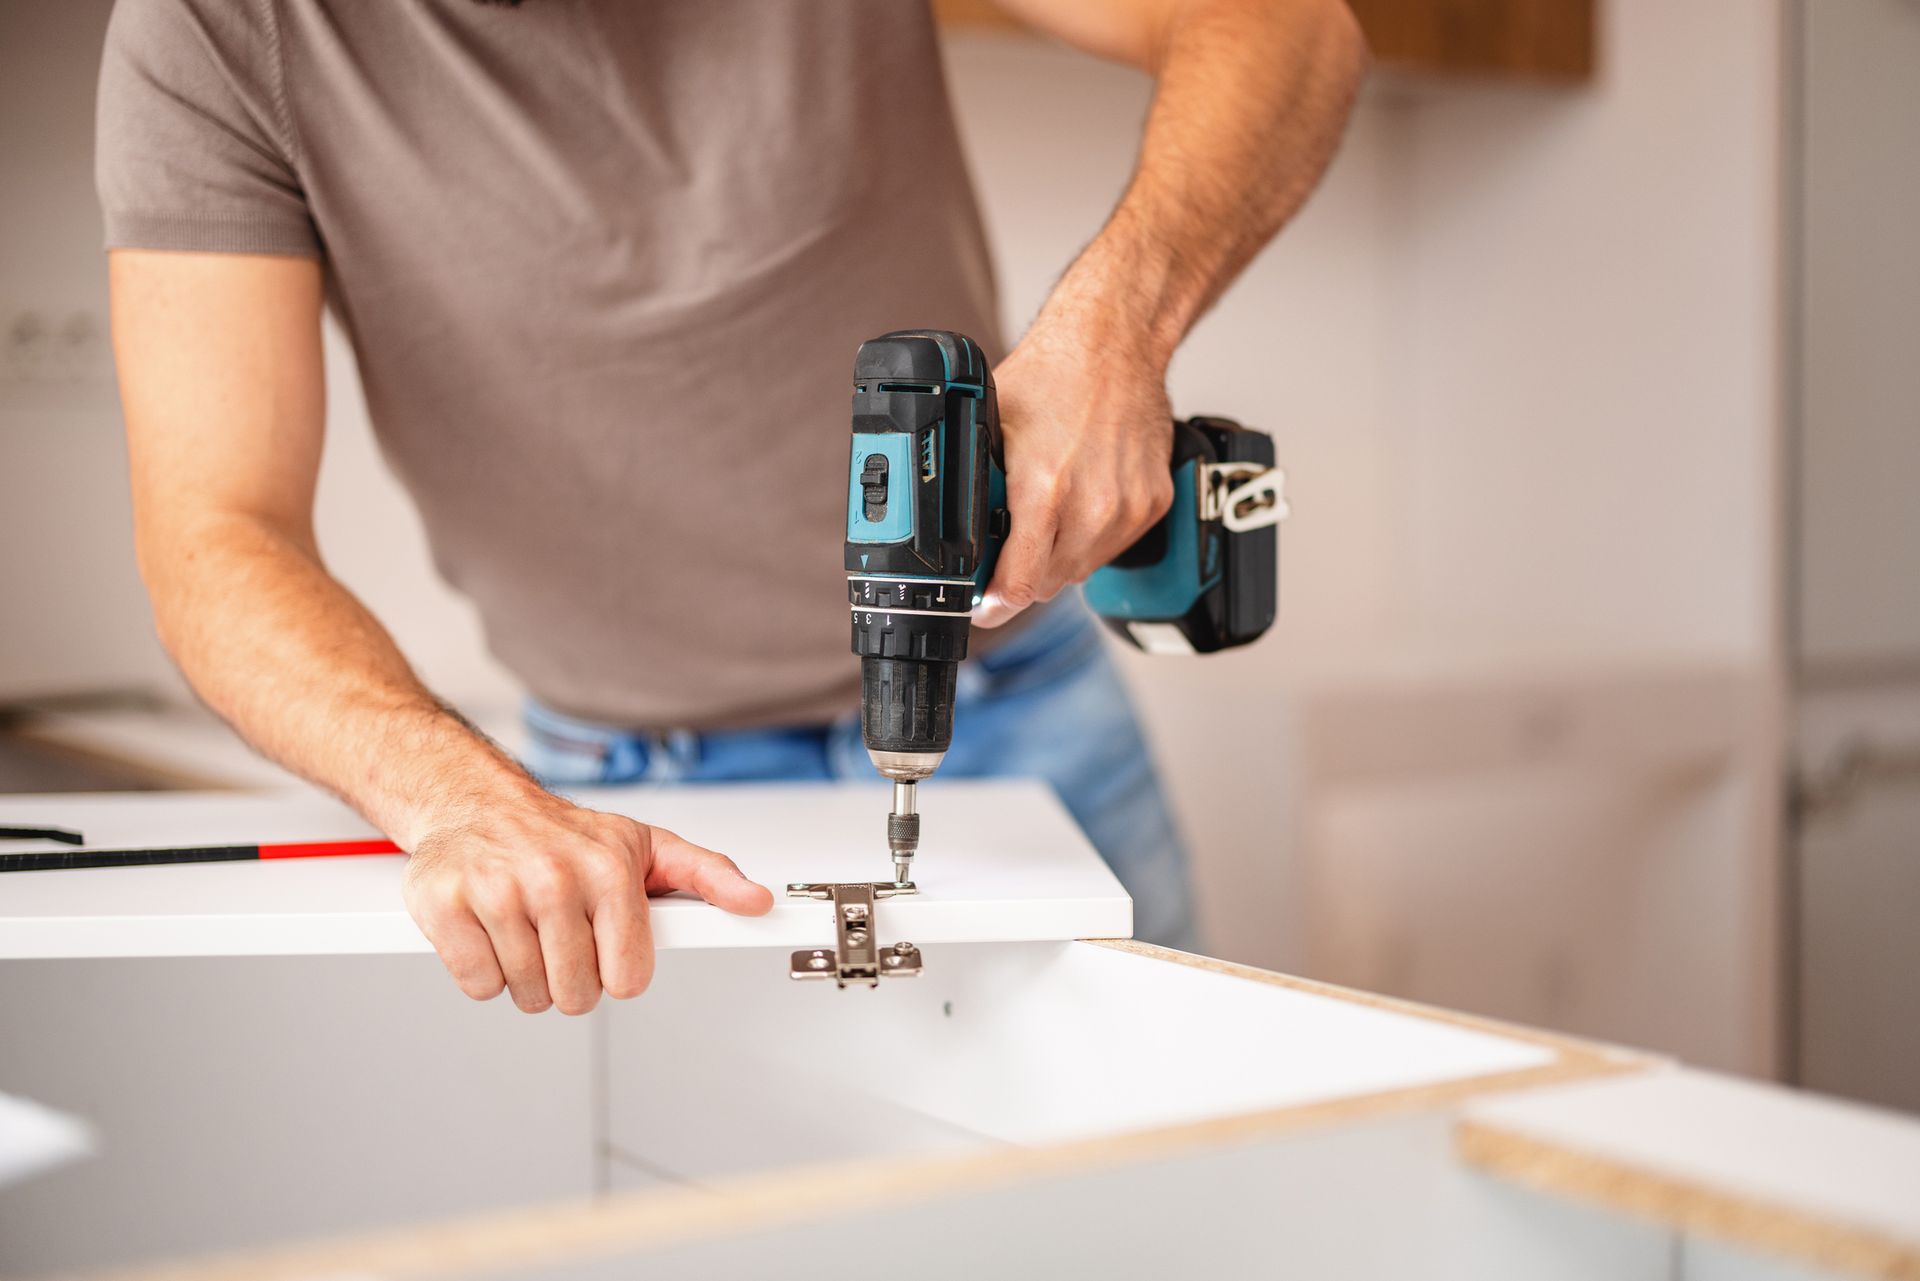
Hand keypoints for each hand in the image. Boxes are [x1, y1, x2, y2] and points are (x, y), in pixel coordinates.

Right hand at [400, 786, 774, 1012]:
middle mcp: (553, 877)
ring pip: (526, 993)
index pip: (626, 979)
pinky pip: (477, 985)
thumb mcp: (647, 847)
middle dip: (569, 978)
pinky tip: (489, 931)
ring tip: (525, 930)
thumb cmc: (565, 835)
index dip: (615, 971)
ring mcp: (495, 891)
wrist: (477, 802)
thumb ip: (708, 876)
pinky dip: (482, 970)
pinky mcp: (444, 905)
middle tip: (559, 937)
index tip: (604, 945)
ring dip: (525, 975)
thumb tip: (756, 901)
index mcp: (609, 870)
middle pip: (575, 994)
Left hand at [975, 311, 1174, 628]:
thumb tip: (952, 531)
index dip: (995, 604)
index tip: (983, 607)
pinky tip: (1080, 502)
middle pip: (1050, 584)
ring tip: (1045, 519)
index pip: (1021, 585)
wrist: (1116, 344)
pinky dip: (1092, 537)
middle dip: (1022, 577)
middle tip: (1005, 555)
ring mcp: (1128, 508)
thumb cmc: (1051, 376)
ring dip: (1058, 559)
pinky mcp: (1153, 503)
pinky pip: (1114, 546)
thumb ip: (975, 485)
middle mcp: (1093, 507)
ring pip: (1082, 569)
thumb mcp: (989, 426)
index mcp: (1045, 491)